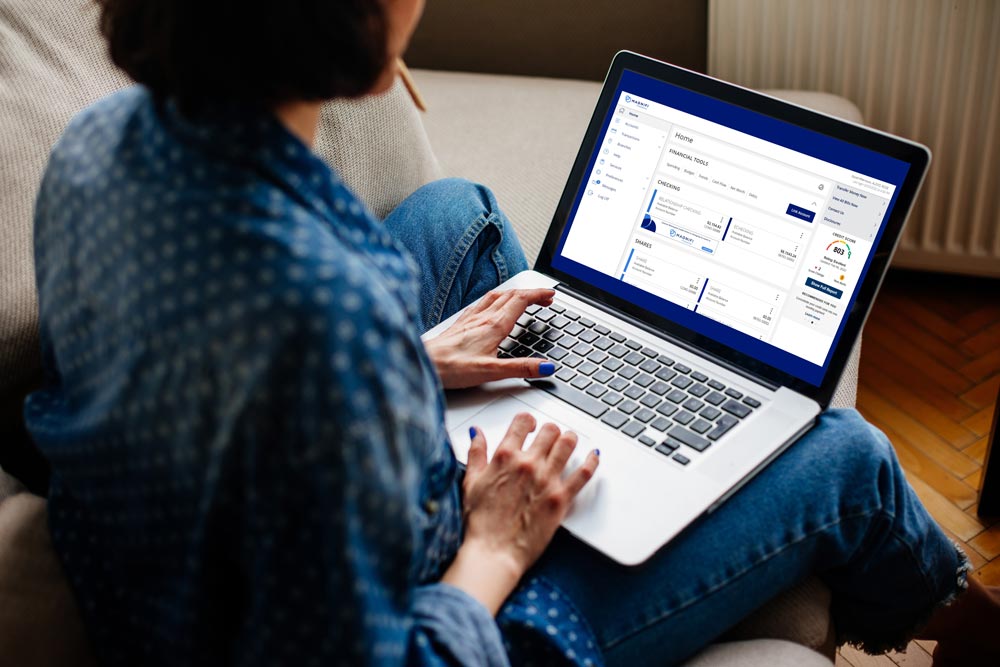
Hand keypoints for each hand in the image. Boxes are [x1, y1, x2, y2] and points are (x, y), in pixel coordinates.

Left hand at [424, 288, 556, 388]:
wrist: (424, 363)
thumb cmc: (451, 368)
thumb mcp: (492, 372)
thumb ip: (521, 368)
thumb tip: (546, 367)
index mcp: (493, 325)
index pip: (521, 300)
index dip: (538, 294)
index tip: (551, 294)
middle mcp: (482, 317)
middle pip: (511, 295)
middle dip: (531, 293)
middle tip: (545, 297)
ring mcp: (470, 318)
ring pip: (496, 296)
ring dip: (514, 294)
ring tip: (524, 297)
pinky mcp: (460, 323)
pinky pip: (482, 303)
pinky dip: (495, 299)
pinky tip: (492, 306)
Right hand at [441, 413, 598, 613]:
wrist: (493, 552)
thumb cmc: (480, 522)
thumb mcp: (471, 481)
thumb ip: (476, 453)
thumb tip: (477, 434)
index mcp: (505, 457)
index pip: (523, 422)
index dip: (528, 421)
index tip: (530, 426)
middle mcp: (528, 464)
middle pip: (549, 431)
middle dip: (550, 431)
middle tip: (550, 437)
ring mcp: (546, 480)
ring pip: (568, 444)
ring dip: (570, 439)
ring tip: (569, 441)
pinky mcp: (561, 499)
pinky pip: (583, 473)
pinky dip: (591, 461)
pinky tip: (593, 456)